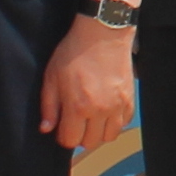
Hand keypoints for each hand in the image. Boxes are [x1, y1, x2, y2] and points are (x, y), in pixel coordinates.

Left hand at [42, 16, 138, 149]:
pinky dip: (114, 123)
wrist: (102, 34)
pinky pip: (123, 123)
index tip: (62, 127)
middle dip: (80, 136)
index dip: (63, 136)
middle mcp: (100, 111)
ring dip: (98, 132)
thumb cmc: (73, 52)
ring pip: (109, 136)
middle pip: (90, 142)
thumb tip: (46, 129)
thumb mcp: (52, 77)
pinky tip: (106, 112)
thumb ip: (49, 106)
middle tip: (75, 122)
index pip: (70, 140)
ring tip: (91, 119)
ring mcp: (118, 106)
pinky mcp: (129, 99)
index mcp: (78, 106)